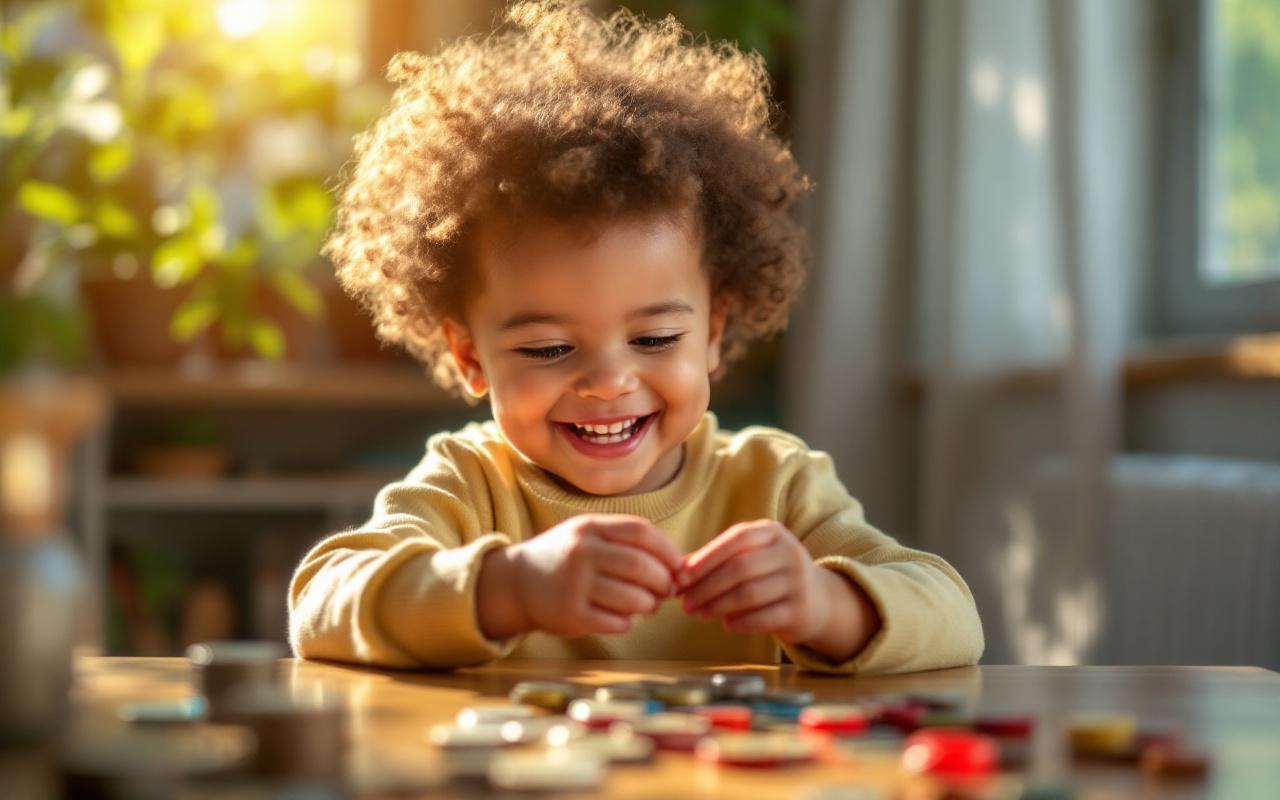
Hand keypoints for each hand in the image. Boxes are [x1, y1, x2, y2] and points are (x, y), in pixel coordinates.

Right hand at [507, 514, 681, 637]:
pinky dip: (627, 623)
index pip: (641, 532)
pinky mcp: (569, 614)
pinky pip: (614, 622)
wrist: (517, 582)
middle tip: (667, 590)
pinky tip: (624, 618)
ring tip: (648, 605)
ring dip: (649, 605)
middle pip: (640, 566)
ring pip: (631, 598)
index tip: (679, 566)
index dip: (668, 550)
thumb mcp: (590, 537)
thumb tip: (682, 562)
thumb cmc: (566, 558)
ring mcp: (574, 584)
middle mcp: (581, 553)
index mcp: (590, 528)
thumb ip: (628, 543)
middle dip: (663, 581)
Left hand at [676, 520, 829, 643]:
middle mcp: (789, 553)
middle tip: (685, 604)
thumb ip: (715, 560)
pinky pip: (763, 618)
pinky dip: (740, 622)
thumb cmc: (770, 575)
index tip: (682, 577)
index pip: (737, 539)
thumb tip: (676, 573)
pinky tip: (726, 624)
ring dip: (718, 606)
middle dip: (707, 587)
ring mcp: (798, 582)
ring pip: (749, 594)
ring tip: (700, 614)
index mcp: (773, 532)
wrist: (817, 600)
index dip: (707, 558)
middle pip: (740, 569)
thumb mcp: (750, 557)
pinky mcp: (800, 611)